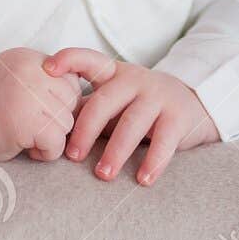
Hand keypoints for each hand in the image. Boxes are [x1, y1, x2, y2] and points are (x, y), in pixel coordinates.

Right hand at [0, 47, 87, 161]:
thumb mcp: (12, 76)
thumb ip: (39, 78)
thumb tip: (72, 93)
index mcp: (29, 59)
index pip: (69, 79)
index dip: (59, 100)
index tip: (40, 111)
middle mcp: (33, 72)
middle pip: (71, 101)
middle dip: (57, 118)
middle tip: (33, 127)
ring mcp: (32, 96)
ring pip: (67, 123)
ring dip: (51, 137)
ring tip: (27, 137)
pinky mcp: (29, 122)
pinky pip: (57, 142)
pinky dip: (46, 152)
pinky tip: (26, 148)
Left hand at [42, 48, 220, 185]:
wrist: (193, 102)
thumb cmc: (139, 103)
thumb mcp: (114, 98)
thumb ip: (86, 107)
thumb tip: (45, 125)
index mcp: (114, 73)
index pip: (88, 59)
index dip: (68, 60)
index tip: (47, 69)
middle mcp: (135, 80)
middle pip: (105, 102)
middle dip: (85, 130)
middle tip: (72, 155)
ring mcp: (158, 97)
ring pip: (132, 124)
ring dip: (116, 152)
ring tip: (103, 174)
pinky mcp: (178, 118)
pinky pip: (164, 141)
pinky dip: (153, 162)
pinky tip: (143, 180)